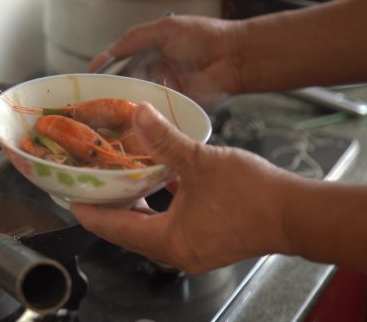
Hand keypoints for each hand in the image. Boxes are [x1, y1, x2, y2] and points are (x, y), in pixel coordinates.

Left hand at [71, 103, 300, 272]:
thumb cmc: (252, 195)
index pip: (114, 229)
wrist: (295, 213)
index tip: (71, 197)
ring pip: (150, 227)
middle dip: (109, 207)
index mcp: (168, 241)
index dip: (90, 211)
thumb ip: (166, 140)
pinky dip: (159, 205)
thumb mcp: (201, 162)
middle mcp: (177, 251)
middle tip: (91, 185)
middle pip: (129, 231)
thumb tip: (140, 114)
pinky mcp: (208, 240)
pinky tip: (158, 181)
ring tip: (119, 180)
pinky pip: (171, 223)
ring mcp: (193, 248)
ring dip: (135, 204)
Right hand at [88, 16, 243, 106]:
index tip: (88, 79)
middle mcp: (155, 74)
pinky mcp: (177, 109)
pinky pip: (157, 115)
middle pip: (127, 86)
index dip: (105, 71)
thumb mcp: (165, 29)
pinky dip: (145, 120)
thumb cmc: (201, 37)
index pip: (121, 64)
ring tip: (103, 118)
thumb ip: (135, 38)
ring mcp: (165, 93)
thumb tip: (108, 52)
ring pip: (139, 102)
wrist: (233, 57)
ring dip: (125, 108)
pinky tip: (129, 126)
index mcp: (150, 53)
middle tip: (90, 104)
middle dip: (111, 93)